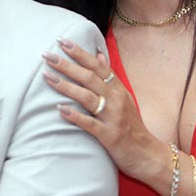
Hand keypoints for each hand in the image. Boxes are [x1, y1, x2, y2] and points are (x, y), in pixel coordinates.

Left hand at [43, 38, 159, 180]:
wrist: (148, 155)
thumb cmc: (132, 126)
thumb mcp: (124, 97)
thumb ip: (110, 76)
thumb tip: (98, 54)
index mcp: (118, 89)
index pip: (97, 66)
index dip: (80, 53)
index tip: (62, 41)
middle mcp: (116, 100)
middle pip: (89, 78)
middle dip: (67, 65)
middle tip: (47, 55)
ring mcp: (113, 117)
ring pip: (87, 97)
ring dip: (66, 86)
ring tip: (47, 76)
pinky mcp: (109, 136)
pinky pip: (90, 124)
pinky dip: (75, 116)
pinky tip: (60, 109)